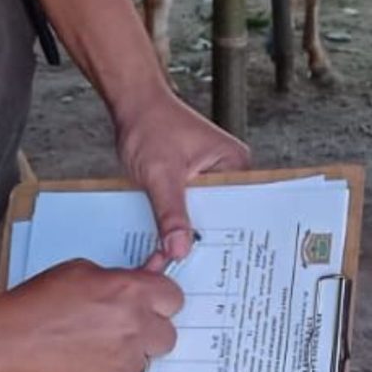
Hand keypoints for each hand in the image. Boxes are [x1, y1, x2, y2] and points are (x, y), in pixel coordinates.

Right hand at [0, 259, 185, 371]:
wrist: (4, 344)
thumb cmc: (34, 306)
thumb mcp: (80, 272)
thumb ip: (119, 279)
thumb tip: (145, 277)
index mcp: (132, 294)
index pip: (174, 298)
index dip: (159, 301)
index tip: (149, 304)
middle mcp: (134, 329)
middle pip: (167, 336)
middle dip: (149, 332)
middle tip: (123, 327)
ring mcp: (123, 364)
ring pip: (143, 362)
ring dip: (127, 355)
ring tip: (92, 346)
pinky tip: (80, 363)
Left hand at [118, 93, 250, 264]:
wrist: (131, 105)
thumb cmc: (150, 124)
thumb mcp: (161, 174)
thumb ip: (170, 212)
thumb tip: (180, 249)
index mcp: (235, 165)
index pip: (240, 211)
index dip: (227, 239)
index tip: (216, 267)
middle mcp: (229, 172)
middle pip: (222, 218)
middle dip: (204, 240)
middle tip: (191, 267)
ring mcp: (210, 178)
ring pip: (202, 216)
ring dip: (187, 232)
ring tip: (178, 258)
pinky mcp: (192, 183)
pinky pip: (188, 209)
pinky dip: (176, 222)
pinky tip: (165, 240)